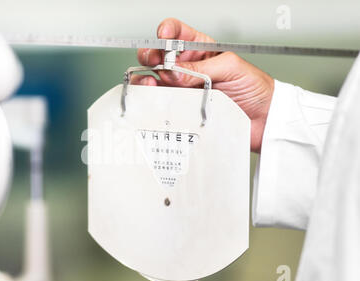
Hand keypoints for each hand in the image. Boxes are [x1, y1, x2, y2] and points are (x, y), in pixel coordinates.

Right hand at [132, 18, 274, 152]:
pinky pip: (162, 101)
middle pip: (160, 55)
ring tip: (151, 81)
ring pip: (155, 78)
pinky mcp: (183, 108)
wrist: (263, 120)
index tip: (164, 36)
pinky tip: (154, 94)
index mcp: (202, 51)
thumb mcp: (232, 68)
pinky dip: (152, 98)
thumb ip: (202, 68)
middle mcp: (189, 69)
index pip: (178, 34)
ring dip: (147, 76)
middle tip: (156, 62)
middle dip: (152, 55)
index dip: (167, 31)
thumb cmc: (255, 89)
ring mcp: (183, 89)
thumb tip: (175, 72)